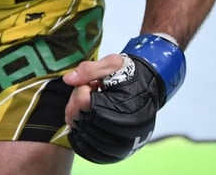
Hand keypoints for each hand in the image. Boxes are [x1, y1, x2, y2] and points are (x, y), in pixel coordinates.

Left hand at [64, 34, 185, 163]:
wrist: (147, 88)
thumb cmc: (128, 75)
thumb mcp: (111, 63)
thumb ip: (88, 69)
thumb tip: (68, 79)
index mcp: (124, 104)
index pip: (85, 103)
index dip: (80, 91)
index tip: (88, 85)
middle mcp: (127, 127)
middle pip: (83, 120)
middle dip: (77, 105)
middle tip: (87, 95)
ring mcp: (125, 142)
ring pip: (85, 137)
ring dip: (80, 120)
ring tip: (90, 107)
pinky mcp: (122, 150)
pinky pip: (93, 152)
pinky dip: (83, 139)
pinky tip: (85, 123)